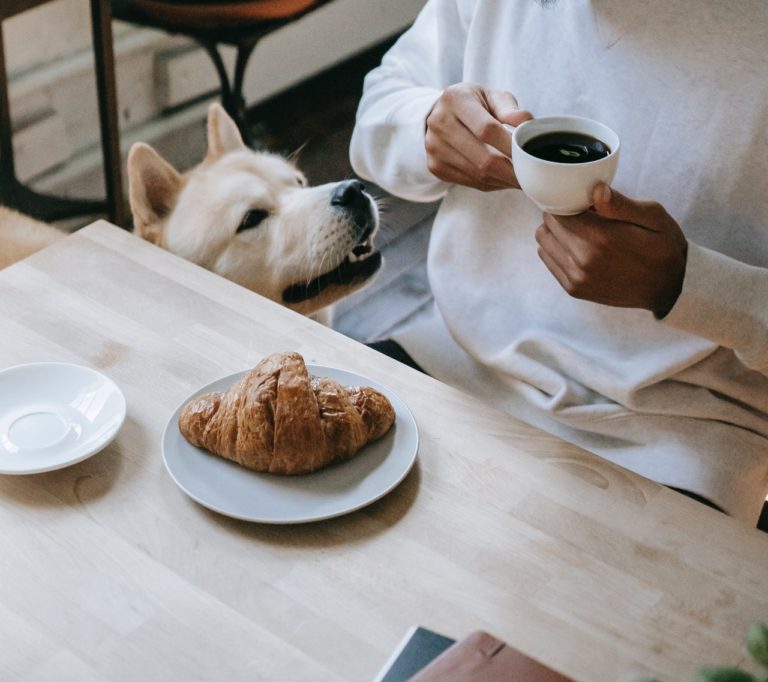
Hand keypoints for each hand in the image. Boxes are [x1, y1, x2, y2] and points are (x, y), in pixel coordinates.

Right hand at [425, 83, 532, 190]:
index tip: (530, 156)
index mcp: (455, 100)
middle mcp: (440, 124)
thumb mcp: (491, 96)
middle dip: (511, 171)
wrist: (441, 114)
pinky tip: (504, 178)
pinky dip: (492, 183)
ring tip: (521, 178)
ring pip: (478, 174)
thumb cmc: (474, 104)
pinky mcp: (436, 166)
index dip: (511, 146)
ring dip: (504, 180)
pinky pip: (471, 182)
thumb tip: (527, 124)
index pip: (487, 129)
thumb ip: (509, 108)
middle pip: (483, 158)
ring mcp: (435, 148)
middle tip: (532, 175)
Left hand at [535, 184, 687, 315]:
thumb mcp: (653, 217)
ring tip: (579, 231)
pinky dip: (556, 250)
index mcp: (601, 238)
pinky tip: (577, 247)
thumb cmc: (663, 247)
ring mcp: (576, 277)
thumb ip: (621, 204)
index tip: (581, 201)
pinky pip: (548, 260)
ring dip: (556, 232)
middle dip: (561, 215)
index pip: (559, 210)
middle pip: (548, 224)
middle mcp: (583, 259)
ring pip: (543, 242)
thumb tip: (595, 190)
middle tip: (581, 215)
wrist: (668, 288)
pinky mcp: (573, 289)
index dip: (567, 201)